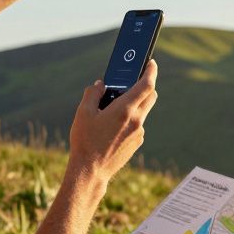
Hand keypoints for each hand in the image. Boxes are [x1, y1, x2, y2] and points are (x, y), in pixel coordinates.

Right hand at [66, 59, 158, 184]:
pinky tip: (113, 125)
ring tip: (115, 106)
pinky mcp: (136, 143)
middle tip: (134, 81)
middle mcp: (136, 121)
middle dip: (146, 85)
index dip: (151, 71)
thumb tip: (100, 84)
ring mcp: (138, 133)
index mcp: (124, 110)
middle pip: (151, 96)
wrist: (91, 171)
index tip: (151, 63)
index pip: (146, 85)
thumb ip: (93, 94)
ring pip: (143, 111)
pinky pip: (137, 125)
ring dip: (135, 103)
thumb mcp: (83, 113)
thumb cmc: (85, 141)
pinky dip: (130, 119)